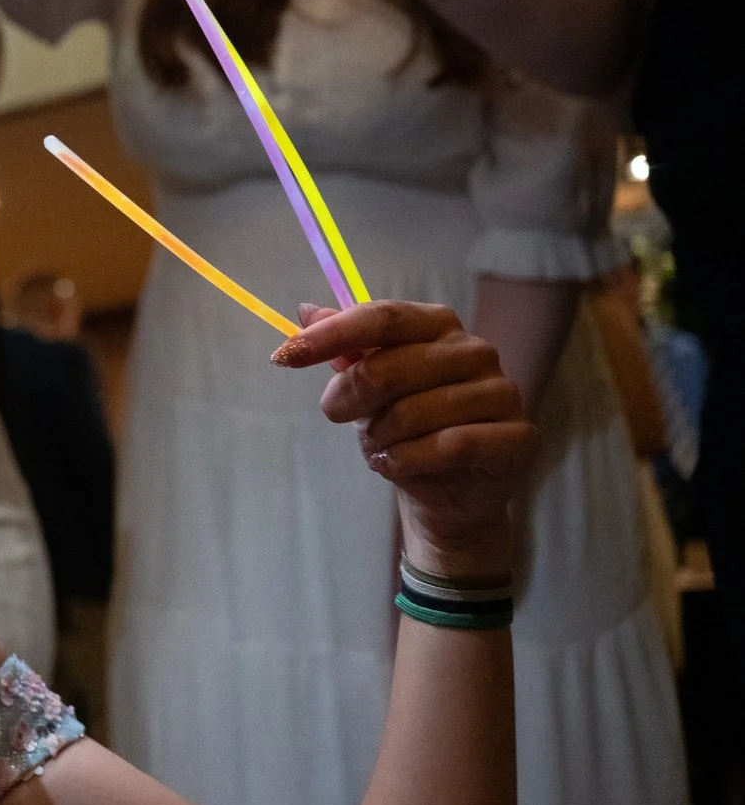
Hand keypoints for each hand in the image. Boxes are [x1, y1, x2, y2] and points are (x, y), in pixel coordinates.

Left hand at [274, 300, 534, 575]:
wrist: (447, 493)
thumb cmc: (406, 429)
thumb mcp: (367, 387)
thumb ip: (344, 349)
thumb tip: (306, 311)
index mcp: (439, 326)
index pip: (383, 317)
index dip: (332, 334)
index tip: (285, 355)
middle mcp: (476, 351)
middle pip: (391, 365)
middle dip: (348, 397)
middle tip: (335, 414)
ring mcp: (503, 393)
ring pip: (415, 411)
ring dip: (380, 437)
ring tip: (379, 447)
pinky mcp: (519, 437)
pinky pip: (448, 445)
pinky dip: (407, 460)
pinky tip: (396, 466)